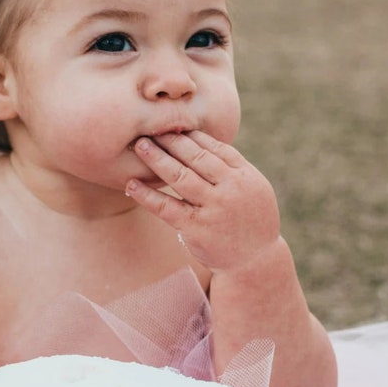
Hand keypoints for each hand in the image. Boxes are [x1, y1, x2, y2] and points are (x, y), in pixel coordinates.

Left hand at [125, 130, 279, 271]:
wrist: (256, 262)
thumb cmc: (250, 218)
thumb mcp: (253, 187)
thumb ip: (231, 165)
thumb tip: (200, 138)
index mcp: (244, 175)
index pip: (215, 147)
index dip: (192, 135)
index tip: (172, 124)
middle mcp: (230, 189)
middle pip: (196, 157)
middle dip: (171, 140)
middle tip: (150, 128)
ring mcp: (213, 209)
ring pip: (180, 177)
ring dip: (157, 159)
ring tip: (140, 145)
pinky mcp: (196, 229)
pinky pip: (167, 207)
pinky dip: (147, 195)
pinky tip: (131, 184)